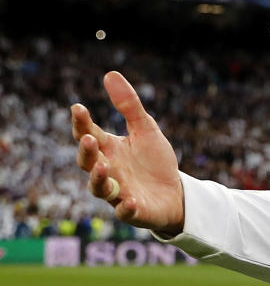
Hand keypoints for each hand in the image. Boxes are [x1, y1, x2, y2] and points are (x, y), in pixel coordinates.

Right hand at [71, 71, 184, 234]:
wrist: (176, 193)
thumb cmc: (155, 161)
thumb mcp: (146, 129)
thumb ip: (129, 106)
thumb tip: (110, 74)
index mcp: (108, 149)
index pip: (87, 134)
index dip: (81, 123)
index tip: (78, 108)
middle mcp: (107, 171)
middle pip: (87, 162)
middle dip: (86, 151)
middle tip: (89, 138)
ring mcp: (118, 192)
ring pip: (99, 188)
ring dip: (98, 178)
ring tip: (102, 166)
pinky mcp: (133, 210)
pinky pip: (124, 211)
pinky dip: (126, 207)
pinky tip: (131, 201)